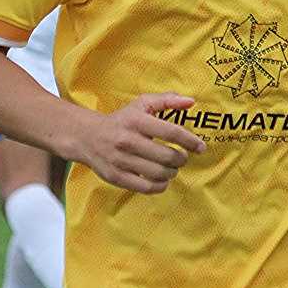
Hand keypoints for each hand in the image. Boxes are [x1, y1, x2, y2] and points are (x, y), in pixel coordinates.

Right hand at [77, 93, 206, 193]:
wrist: (87, 137)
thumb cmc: (121, 120)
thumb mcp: (141, 104)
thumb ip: (167, 100)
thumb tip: (191, 102)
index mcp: (136, 120)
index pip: (171, 132)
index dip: (190, 141)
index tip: (200, 147)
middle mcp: (128, 140)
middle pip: (168, 156)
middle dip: (181, 159)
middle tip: (182, 157)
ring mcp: (121, 160)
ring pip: (159, 174)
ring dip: (172, 172)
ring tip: (171, 167)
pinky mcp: (116, 177)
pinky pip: (147, 188)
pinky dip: (160, 185)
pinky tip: (161, 179)